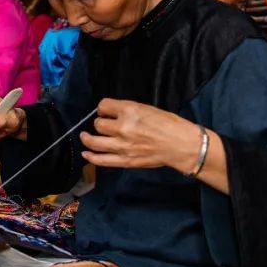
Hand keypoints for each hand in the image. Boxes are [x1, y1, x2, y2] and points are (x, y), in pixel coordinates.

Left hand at [80, 98, 198, 170]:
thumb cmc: (169, 124)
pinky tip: (86, 154)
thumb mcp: (148, 108)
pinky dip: (91, 157)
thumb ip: (128, 111)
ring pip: (94, 141)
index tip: (106, 111)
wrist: (181, 145)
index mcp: (129, 111)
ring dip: (87, 138)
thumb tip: (113, 114)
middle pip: (98, 124)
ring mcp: (122, 146)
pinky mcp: (125, 160)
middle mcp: (122, 127)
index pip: (103, 106)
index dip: (104, 108)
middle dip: (100, 123)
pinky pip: (101, 160)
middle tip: (105, 124)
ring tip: (85, 136)